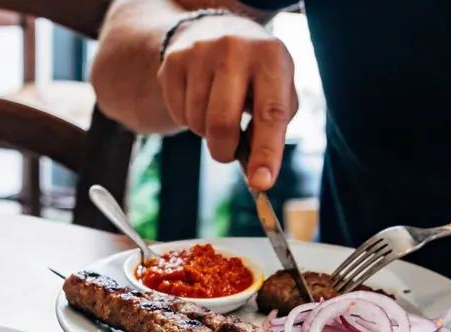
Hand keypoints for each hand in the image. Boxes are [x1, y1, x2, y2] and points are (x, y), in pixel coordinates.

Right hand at [157, 13, 296, 190]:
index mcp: (271, 56)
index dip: (267, 152)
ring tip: (216, 111)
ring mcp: (200, 52)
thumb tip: (258, 171)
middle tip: (228, 152)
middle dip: (223, 151)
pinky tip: (199, 100)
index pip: (270, 113)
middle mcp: (235, 49)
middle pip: (221, 123)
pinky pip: (177, 114)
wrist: (216, 30)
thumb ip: (273, 126)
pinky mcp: (174, 61)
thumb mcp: (277, 88)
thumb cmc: (255, 73)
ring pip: (196, 122)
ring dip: (205, 132)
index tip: (261, 183)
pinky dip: (188, 119)